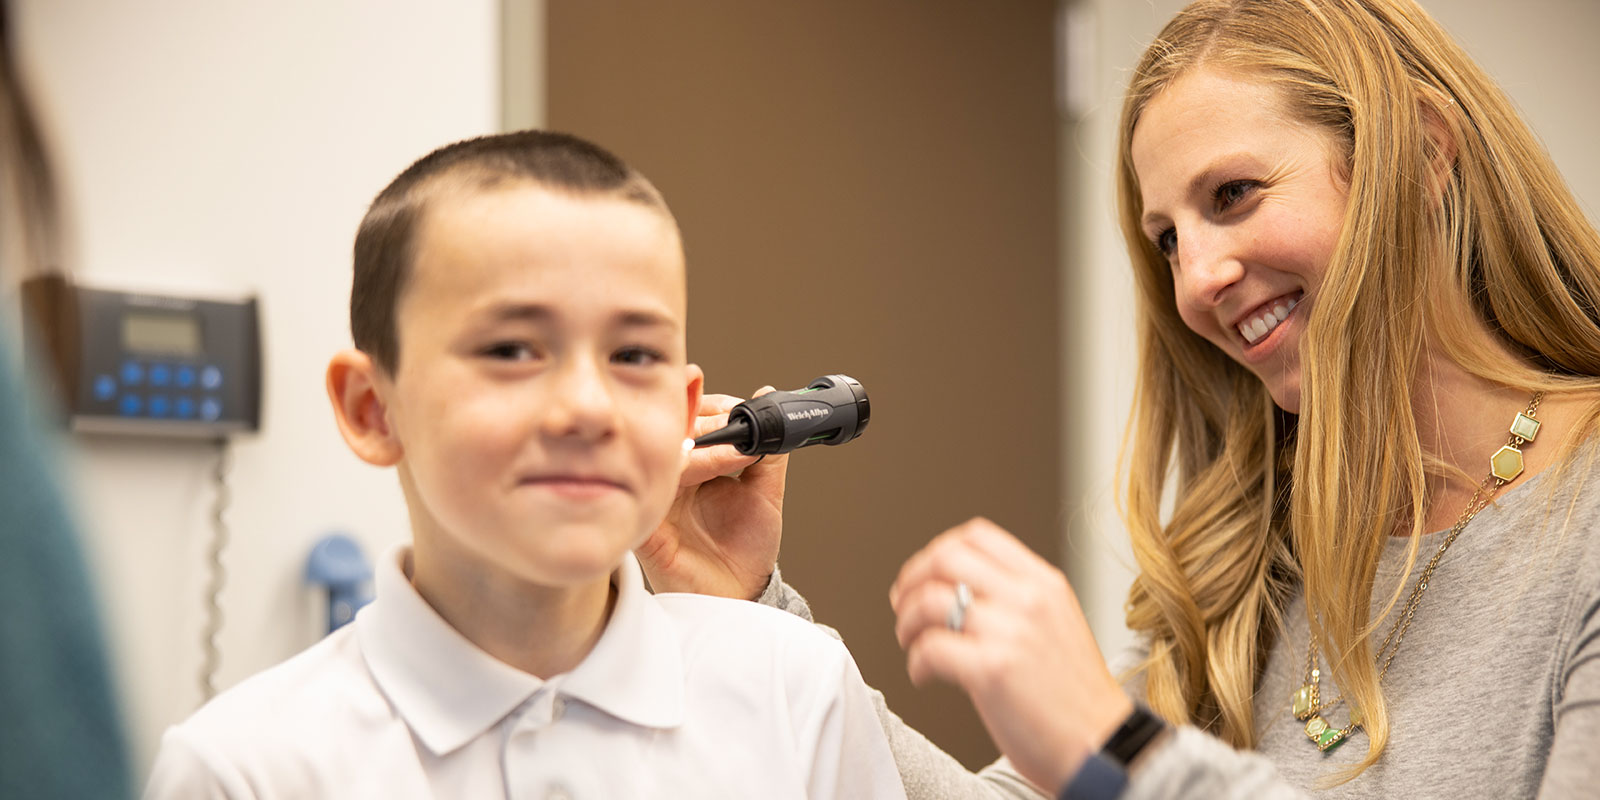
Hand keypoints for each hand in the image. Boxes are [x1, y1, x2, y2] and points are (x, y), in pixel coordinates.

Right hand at [635, 390, 789, 599]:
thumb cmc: (744, 549)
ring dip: (702, 444)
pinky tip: (703, 466)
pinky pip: (654, 489)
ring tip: (733, 451)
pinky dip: (680, 471)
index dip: (709, 405)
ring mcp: (658, 497)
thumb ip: (767, 451)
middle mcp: (672, 476)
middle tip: (733, 424)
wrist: (738, 594)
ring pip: (667, 454)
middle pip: (673, 431)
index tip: (735, 407)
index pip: (690, 418)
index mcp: (694, 464)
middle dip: (706, 419)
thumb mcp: (766, 493)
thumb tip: (768, 400)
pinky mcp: (648, 524)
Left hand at [889, 518, 1132, 792]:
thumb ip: (1016, 601)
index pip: (977, 535)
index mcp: (1045, 583)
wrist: (1104, 745)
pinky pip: (930, 648)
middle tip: (903, 606)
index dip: (937, 551)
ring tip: (912, 645)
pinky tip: (925, 676)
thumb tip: (956, 591)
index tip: (923, 577)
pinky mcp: (992, 671)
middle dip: (911, 580)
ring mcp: (1011, 632)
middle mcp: (1029, 599)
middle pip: (945, 557)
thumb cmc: (1076, 697)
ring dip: (907, 623)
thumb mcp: (1057, 624)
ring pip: (929, 600)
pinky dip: (916, 662)